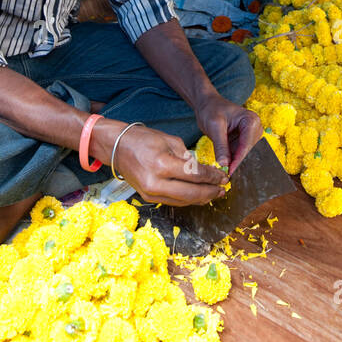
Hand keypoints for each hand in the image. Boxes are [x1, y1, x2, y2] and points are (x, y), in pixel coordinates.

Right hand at [91, 119, 228, 207]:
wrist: (117, 147)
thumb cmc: (143, 139)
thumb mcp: (170, 141)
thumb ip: (188, 158)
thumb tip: (205, 172)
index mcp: (162, 164)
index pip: (195, 175)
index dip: (212, 177)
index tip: (224, 176)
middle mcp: (155, 183)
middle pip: (191, 193)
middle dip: (211, 192)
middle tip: (223, 188)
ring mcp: (150, 193)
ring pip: (183, 201)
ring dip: (201, 198)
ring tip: (214, 193)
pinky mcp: (148, 198)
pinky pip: (173, 202)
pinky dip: (188, 199)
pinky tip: (198, 195)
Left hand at [194, 95, 262, 174]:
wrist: (207, 104)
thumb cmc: (211, 109)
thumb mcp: (214, 126)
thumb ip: (220, 145)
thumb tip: (224, 164)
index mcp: (251, 121)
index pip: (247, 145)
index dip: (239, 160)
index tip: (230, 172)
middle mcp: (254, 128)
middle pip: (249, 152)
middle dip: (240, 164)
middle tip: (229, 177)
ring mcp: (250, 136)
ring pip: (245, 156)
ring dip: (237, 165)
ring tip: (227, 176)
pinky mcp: (242, 142)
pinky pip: (240, 155)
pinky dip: (233, 162)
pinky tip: (226, 170)